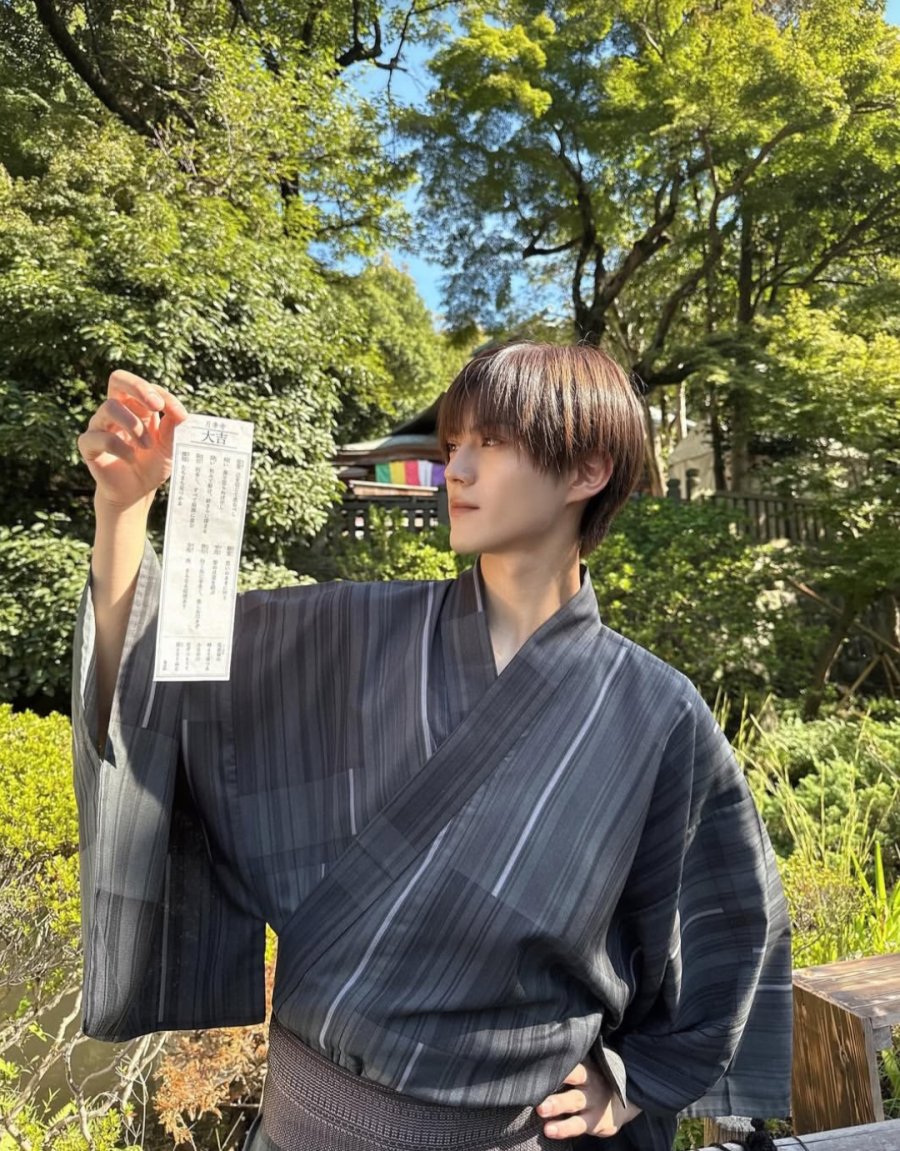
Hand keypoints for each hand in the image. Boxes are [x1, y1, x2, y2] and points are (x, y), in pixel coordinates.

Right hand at [78, 370, 187, 510]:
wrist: (136, 492)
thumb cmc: (152, 465)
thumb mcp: (169, 446)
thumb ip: (174, 427)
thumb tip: (180, 412)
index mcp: (136, 406)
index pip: (146, 388)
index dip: (165, 397)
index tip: (181, 415)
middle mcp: (115, 411)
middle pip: (117, 379)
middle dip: (139, 387)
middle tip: (157, 406)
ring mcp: (99, 425)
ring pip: (110, 407)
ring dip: (134, 426)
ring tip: (147, 446)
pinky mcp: (88, 445)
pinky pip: (100, 437)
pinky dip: (120, 448)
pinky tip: (131, 459)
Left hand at [536, 1060, 641, 1140]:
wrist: (619, 1107)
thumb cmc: (592, 1084)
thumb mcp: (588, 1070)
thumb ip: (570, 1065)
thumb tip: (541, 1050)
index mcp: (587, 1066)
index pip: (574, 1057)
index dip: (561, 1056)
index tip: (542, 1056)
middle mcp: (591, 1081)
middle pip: (575, 1076)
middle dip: (558, 1078)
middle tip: (541, 1083)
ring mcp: (593, 1102)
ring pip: (574, 1101)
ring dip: (557, 1105)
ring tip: (541, 1110)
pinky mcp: (594, 1122)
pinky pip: (577, 1125)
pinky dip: (563, 1128)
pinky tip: (549, 1130)